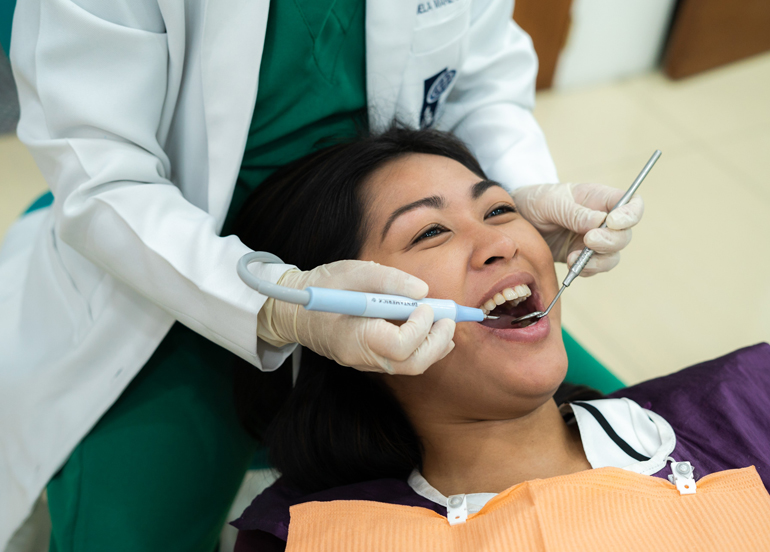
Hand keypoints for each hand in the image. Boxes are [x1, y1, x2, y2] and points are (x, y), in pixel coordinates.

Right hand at [261, 260, 455, 374]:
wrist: (296, 309)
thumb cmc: (324, 287)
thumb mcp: (354, 272)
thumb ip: (389, 280)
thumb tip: (423, 290)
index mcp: (354, 338)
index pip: (399, 347)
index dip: (420, 328)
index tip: (425, 305)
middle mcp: (361, 358)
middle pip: (410, 364)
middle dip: (436, 342)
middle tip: (449, 319)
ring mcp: (366, 363)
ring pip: (410, 366)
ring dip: (434, 347)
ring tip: (447, 323)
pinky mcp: (371, 359)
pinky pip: (403, 362)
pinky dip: (424, 348)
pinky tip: (435, 332)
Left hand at [510, 182, 643, 275]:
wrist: (517, 220)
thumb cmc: (536, 202)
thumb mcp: (551, 202)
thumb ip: (575, 213)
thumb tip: (600, 222)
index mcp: (600, 199)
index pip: (632, 204)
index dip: (630, 215)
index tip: (612, 222)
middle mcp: (603, 221)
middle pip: (624, 235)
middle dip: (610, 241)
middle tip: (588, 240)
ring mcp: (593, 241)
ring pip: (612, 256)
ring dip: (597, 260)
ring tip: (574, 258)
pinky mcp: (582, 257)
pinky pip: (594, 268)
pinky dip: (585, 270)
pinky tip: (571, 265)